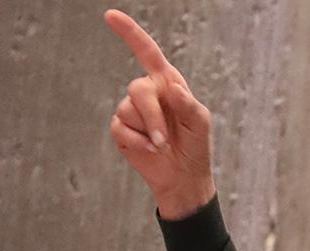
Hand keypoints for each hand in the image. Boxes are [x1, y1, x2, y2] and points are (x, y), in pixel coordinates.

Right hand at [104, 9, 215, 219]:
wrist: (183, 175)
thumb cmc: (195, 144)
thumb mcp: (199, 122)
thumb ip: (186, 103)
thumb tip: (171, 88)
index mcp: (167, 82)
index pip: (147, 52)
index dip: (130, 33)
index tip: (111, 16)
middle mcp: (147, 91)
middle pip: (137, 88)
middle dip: (152, 115)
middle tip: (166, 139)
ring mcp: (131, 110)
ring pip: (128, 110)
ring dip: (148, 132)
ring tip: (162, 144)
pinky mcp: (121, 128)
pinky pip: (120, 127)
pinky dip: (137, 142)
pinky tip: (149, 149)